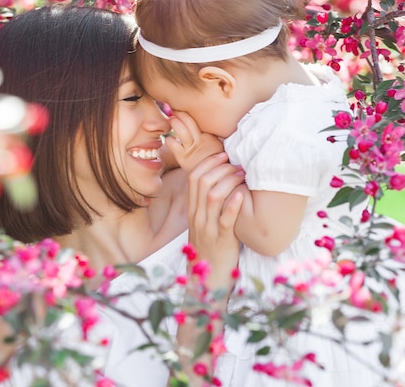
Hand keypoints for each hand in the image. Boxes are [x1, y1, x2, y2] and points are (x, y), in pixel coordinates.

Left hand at [164, 112, 222, 171]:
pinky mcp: (183, 159)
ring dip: (175, 124)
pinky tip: (168, 139)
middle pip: (189, 123)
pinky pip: (175, 146)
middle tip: (174, 109)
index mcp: (209, 136)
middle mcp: (200, 141)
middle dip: (181, 114)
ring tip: (171, 118)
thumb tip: (203, 125)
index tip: (180, 106)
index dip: (187, 114)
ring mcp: (191, 149)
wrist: (217, 178)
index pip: (196, 121)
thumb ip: (209, 137)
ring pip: (182, 132)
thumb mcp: (215, 146)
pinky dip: (170, 141)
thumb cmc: (215, 163)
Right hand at [187, 152, 243, 290]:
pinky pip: (225, 218)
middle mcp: (197, 217)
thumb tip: (221, 183)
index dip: (208, 163)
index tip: (223, 155)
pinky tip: (242, 195)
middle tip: (237, 164)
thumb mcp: (205, 224)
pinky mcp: (221, 239)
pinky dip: (234, 204)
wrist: (209, 278)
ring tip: (243, 176)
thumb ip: (209, 206)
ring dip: (229, 181)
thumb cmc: (212, 247)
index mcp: (193, 210)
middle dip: (220, 169)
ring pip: (213, 196)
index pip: (193, 178)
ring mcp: (208, 228)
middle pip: (202, 182)